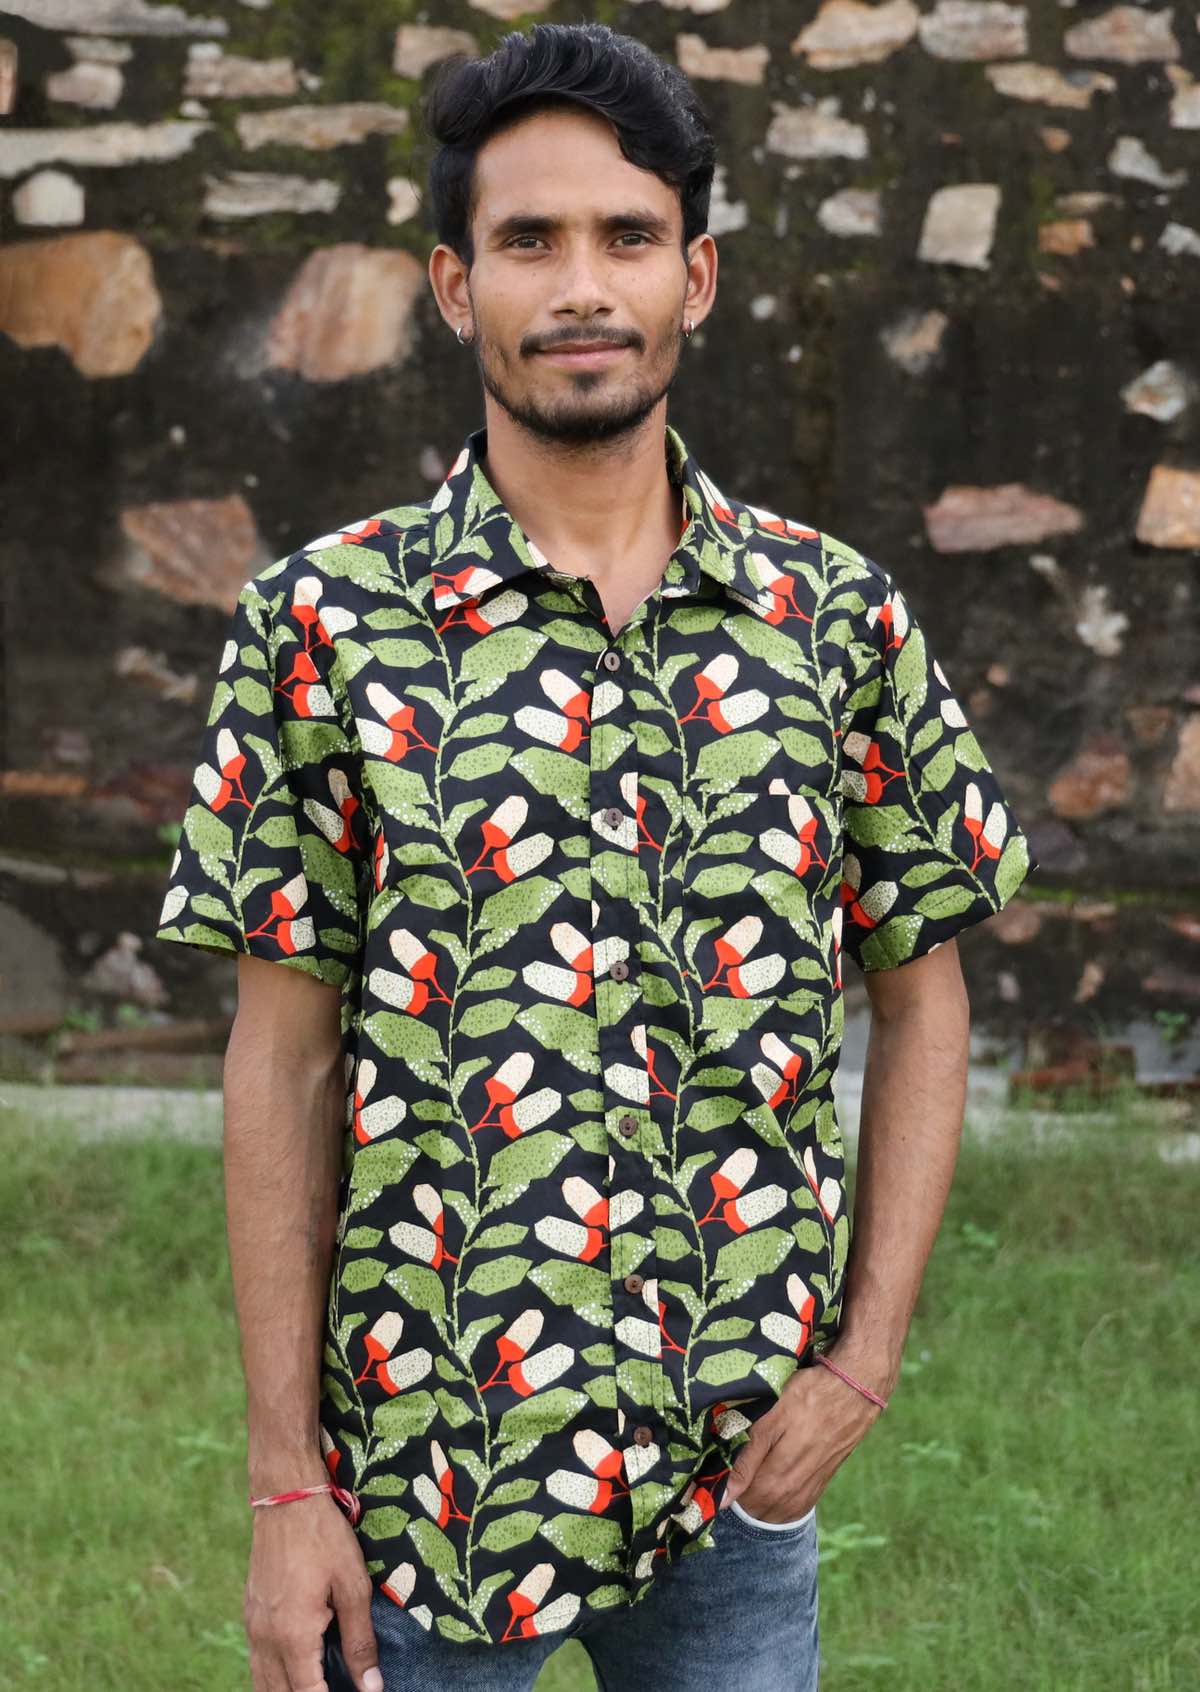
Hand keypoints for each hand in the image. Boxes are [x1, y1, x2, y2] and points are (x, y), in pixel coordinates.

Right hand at [245, 1492, 381, 1691]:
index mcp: (293, 1636)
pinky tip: (294, 1669)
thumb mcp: (353, 1586)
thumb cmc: (325, 1537)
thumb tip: (372, 1687)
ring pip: (262, 1681)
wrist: (286, 1497)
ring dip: (286, 1691)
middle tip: (335, 1688)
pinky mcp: (250, 1612)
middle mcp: (265, 1639)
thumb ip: (360, 1641)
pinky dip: (273, 1676)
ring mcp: (253, 1626)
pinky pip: (256, 1660)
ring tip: (317, 1684)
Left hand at [720, 1345, 888, 1522]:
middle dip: (736, 1494)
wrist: (853, 1390)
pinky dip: (776, 1500)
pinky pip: (792, 1507)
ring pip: (772, 1510)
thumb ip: (746, 1461)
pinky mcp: (819, 1485)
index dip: (720, 1489)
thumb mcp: (769, 1420)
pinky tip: (770, 1481)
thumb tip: (724, 1498)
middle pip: (753, 1509)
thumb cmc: (807, 1397)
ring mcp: (807, 1492)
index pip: (736, 1503)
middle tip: (726, 1467)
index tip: (710, 1472)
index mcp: (777, 1480)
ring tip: (746, 1472)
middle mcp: (793, 1495)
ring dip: (755, 1499)